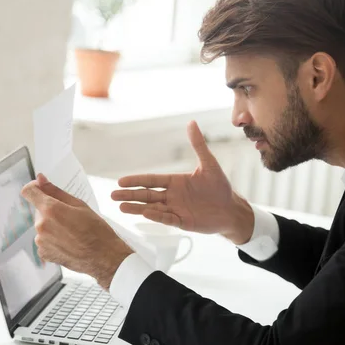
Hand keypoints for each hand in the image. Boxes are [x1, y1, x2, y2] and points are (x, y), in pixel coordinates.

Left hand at [21, 174, 132, 288]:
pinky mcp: (43, 253)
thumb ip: (56, 191)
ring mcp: (41, 241)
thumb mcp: (79, 205)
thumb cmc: (96, 230)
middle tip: (71, 217)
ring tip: (72, 232)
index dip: (35, 188)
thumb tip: (40, 179)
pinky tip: (69, 242)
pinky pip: (44, 239)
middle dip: (51, 210)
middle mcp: (41, 226)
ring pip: (42, 225)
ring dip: (53, 225)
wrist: (103, 257)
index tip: (42, 189)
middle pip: (39, 210)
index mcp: (50, 210)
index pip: (28, 192)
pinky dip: (53, 239)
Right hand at [111, 121, 254, 243]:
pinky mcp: (183, 222)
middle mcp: (172, 196)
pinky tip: (145, 214)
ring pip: (152, 208)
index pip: (151, 180)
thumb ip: (198, 144)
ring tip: (121, 207)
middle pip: (147, 195)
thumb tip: (191, 122)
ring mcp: (176, 209)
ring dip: (137, 208)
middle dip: (130, 195)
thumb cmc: (220, 187)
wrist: (232, 209)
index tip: (121, 181)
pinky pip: (167, 219)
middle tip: (112, 195)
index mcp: (175, 182)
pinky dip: (157, 217)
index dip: (136, 181)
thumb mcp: (209, 163)